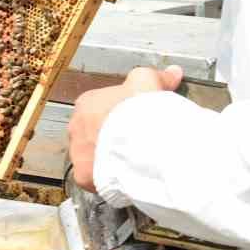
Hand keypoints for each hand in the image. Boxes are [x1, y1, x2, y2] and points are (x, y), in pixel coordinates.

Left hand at [68, 65, 183, 191]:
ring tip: (128, 160)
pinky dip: (106, 177)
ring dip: (105, 156)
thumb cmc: (139, 111)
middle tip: (132, 140)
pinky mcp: (83, 176)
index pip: (97, 105)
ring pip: (90, 155)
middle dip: (107, 135)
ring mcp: (77, 153)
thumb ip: (159, 77)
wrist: (140, 145)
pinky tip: (122, 175)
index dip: (116, 112)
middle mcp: (76, 127)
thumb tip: (173, 72)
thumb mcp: (149, 82)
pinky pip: (93, 177)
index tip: (132, 118)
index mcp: (87, 102)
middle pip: (91, 130)